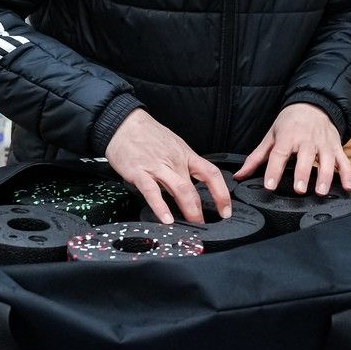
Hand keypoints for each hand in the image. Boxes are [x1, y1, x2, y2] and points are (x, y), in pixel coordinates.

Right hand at [105, 109, 231, 224]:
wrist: (124, 124)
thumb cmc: (148, 135)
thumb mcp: (173, 146)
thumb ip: (182, 168)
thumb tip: (188, 190)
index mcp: (186, 155)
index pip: (211, 174)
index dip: (222, 193)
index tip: (226, 210)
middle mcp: (175, 162)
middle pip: (194, 188)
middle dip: (201, 210)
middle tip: (204, 225)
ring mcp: (157, 167)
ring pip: (179, 190)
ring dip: (188, 210)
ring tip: (192, 225)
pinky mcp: (139, 172)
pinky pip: (152, 192)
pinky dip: (160, 207)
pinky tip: (166, 219)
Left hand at [236, 103, 350, 196]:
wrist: (313, 105)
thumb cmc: (290, 123)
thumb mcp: (271, 136)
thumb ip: (256, 158)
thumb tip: (239, 175)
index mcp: (288, 136)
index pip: (279, 154)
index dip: (274, 170)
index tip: (270, 186)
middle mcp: (307, 140)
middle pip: (305, 157)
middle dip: (303, 174)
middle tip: (300, 190)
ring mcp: (324, 144)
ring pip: (327, 160)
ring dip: (325, 176)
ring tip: (321, 192)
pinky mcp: (337, 147)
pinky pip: (344, 161)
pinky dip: (348, 174)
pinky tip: (347, 187)